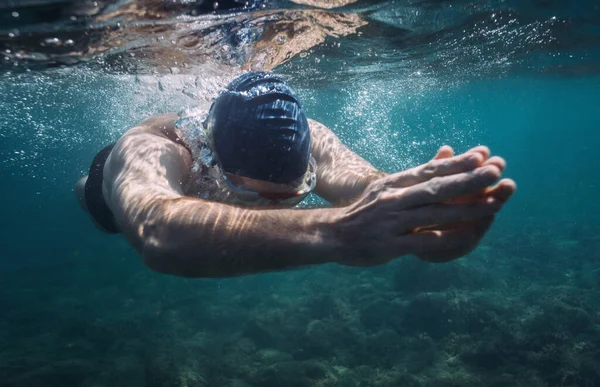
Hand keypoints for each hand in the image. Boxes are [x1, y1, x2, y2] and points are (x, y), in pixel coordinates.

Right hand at [331, 146, 514, 265]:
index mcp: (395, 183)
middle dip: (469, 180)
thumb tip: (445, 155)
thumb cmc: (367, 211)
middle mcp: (394, 198)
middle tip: (497, 172)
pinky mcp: (390, 244)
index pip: (430, 169)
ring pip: (435, 213)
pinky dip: (448, 238)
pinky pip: (424, 241)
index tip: (483, 154)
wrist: (333, 234)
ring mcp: (392, 221)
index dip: (457, 162)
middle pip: (437, 188)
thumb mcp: (387, 188)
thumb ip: (416, 175)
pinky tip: (470, 236)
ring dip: (467, 209)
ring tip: (494, 204)